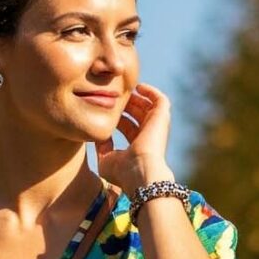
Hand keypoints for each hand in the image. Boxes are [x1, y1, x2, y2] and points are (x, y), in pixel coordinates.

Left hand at [94, 81, 175, 197]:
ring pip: (148, 106)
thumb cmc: (123, 171)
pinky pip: (160, 100)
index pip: (128, 126)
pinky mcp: (162, 118)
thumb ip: (102, 147)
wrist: (140, 171)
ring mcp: (156, 127)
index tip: (105, 109)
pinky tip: (138, 87)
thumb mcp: (106, 159)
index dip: (118, 117)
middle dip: (125, 105)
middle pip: (137, 115)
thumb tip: (97, 136)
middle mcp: (148, 136)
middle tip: (111, 96)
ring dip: (136, 97)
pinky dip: (151, 92)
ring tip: (123, 90)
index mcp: (137, 146)